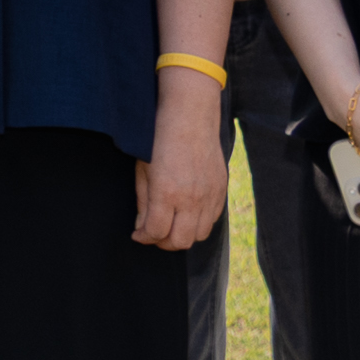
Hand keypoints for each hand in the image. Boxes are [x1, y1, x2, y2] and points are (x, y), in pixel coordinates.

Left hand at [132, 79, 225, 252]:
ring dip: (183, 235)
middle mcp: (191, 198)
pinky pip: (212, 220)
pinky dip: (198, 223)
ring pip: (199, 235)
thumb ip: (143, 202)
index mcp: (167, 193)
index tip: (138, 234)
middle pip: (180, 241)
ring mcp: (209, 195)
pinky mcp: (221, 190)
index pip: (156, 232)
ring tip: (171, 225)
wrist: (190, 117)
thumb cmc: (159, 139)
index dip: (144, 237)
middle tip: (153, 234)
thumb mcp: (143, 170)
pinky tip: (187, 214)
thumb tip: (142, 228)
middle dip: (163, 243)